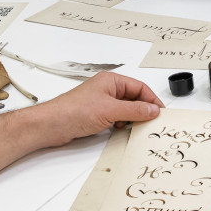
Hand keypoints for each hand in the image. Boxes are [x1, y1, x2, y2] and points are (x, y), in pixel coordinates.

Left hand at [0, 71, 162, 194]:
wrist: (51, 125)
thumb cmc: (73, 111)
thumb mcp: (110, 110)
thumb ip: (135, 110)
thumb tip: (153, 110)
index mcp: (111, 81)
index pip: (139, 88)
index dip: (151, 100)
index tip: (160, 113)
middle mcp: (107, 89)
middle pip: (134, 98)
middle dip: (142, 110)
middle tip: (151, 123)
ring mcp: (101, 102)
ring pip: (125, 109)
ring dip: (131, 118)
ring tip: (133, 127)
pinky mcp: (95, 115)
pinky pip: (116, 118)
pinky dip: (121, 124)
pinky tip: (120, 130)